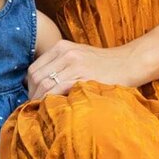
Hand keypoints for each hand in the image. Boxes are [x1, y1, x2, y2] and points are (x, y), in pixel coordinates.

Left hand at [27, 38, 147, 98]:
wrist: (129, 62)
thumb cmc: (104, 64)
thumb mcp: (78, 56)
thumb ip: (60, 65)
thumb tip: (41, 85)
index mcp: (61, 47)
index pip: (34, 69)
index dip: (29, 87)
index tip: (32, 98)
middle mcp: (65, 53)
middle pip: (36, 77)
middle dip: (32, 95)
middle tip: (34, 108)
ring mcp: (74, 64)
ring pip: (45, 84)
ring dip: (39, 100)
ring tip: (41, 111)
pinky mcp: (83, 77)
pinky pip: (59, 90)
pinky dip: (51, 101)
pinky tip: (53, 109)